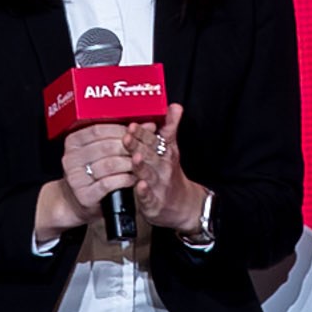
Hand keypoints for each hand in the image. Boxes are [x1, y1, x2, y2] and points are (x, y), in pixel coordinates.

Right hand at [55, 117, 143, 236]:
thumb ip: (122, 135)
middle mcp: (70, 158)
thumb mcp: (102, 150)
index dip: (120, 130)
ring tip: (140, 164)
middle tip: (143, 149)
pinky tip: (133, 179)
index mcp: (72, 142)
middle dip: (128, 147)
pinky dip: (125, 180)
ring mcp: (75, 178)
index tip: (136, 131)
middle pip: (105, 147)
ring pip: (109, 165)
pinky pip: (108, 184)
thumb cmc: (94, 171)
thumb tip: (150, 125)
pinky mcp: (84, 195)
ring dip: (129, 164)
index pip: (98, 130)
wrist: (78, 201)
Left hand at [130, 124, 210, 240]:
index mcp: (165, 153)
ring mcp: (159, 185)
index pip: (154, 139)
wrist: (183, 206)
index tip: (132, 124)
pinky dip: (144, 192)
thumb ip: (171, 127)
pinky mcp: (154, 203)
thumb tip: (175, 105)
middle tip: (127, 135)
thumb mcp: (172, 149)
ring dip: (142, 166)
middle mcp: (163, 167)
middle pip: (149, 154)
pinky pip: (149, 197)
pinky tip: (140, 186)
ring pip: (149, 174)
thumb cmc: (170, 173)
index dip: (143, 132)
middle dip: (138, 144)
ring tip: (134, 157)